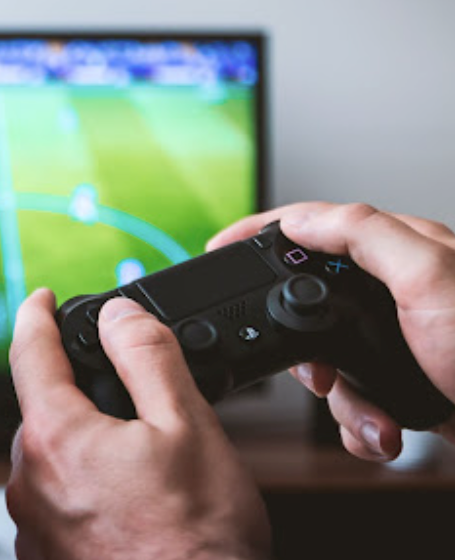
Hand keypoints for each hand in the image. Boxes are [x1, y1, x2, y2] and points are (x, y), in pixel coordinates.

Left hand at [6, 289, 270, 559]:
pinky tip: (123, 503)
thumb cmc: (197, 544)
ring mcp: (31, 524)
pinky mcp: (42, 555)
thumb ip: (148, 357)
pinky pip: (53, 500)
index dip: (37, 314)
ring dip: (82, 443)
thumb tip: (118, 315)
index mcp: (55, 436)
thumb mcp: (188, 428)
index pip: (30, 351)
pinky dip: (80, 486)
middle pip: (42, 407)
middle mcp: (27, 479)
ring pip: (49, 455)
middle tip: (128, 400)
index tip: (42, 297)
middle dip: (75, 391)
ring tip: (139, 463)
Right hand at [208, 201, 454, 460]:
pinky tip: (385, 429)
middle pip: (310, 299)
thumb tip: (298, 219)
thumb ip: (362, 235)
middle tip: (312, 369)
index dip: (262, 232)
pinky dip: (360, 423)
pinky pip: (355, 399)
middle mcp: (398, 291)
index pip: (315, 225)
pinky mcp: (406, 384)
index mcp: (401, 251)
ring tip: (370, 414)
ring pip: (328, 360)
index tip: (219, 247)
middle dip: (303, 344)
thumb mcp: (430, 279)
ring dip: (342, 399)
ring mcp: (401, 341)